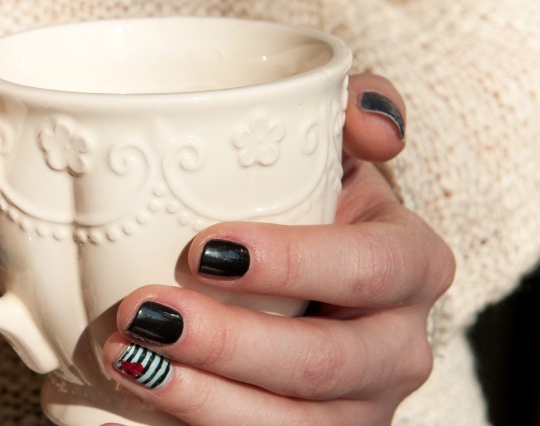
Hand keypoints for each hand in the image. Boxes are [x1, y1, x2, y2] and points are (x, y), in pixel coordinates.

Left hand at [104, 75, 454, 423]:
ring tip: (126, 361)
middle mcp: (399, 349)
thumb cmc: (312, 212)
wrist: (304, 291)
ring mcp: (358, 410)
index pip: (368, 269)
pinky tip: (128, 408)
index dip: (292, 263)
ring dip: (201, 400)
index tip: (203, 248)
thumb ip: (350, 111)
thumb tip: (372, 126)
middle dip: (228, 345)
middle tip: (143, 313)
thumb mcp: (333, 153)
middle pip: (322, 365)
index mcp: (413, 267)